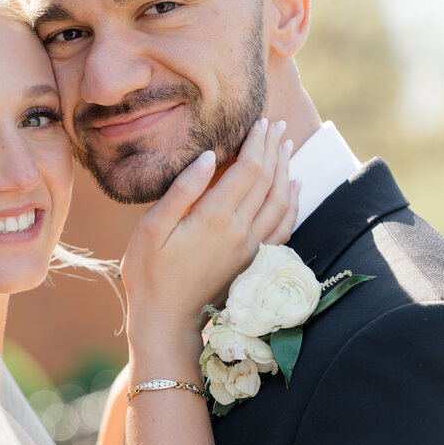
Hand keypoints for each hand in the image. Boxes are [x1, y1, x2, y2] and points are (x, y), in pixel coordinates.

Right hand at [121, 118, 295, 356]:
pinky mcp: (253, 263)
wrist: (167, 322)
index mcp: (215, 218)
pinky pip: (284, 227)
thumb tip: (208, 156)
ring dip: (286, 171)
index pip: (248, 169)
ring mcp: (251, 249)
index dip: (257, 142)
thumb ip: (181, 191)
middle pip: (268, 180)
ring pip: (281, 201)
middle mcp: (240, 231)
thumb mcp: (152, 229)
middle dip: (274, 148)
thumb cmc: (150, 275)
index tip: (260, 122)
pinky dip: (292, 204)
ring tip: (287, 147)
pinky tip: (294, 190)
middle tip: (277, 124)